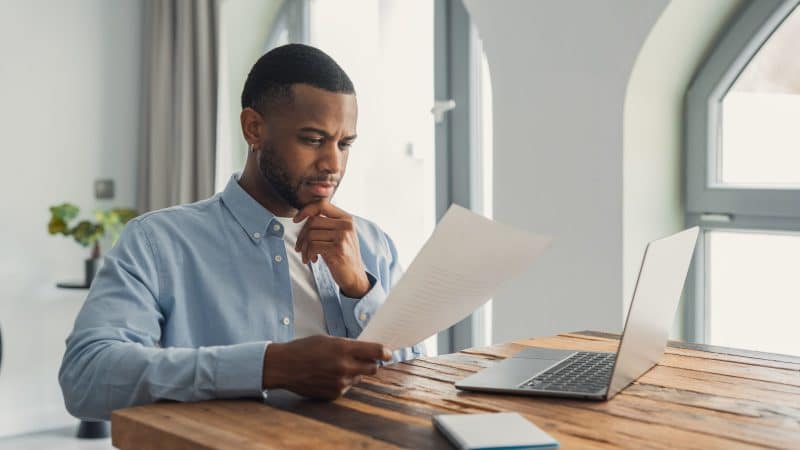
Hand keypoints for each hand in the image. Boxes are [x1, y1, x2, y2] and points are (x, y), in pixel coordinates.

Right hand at [262, 335, 391, 399]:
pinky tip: (328, 376)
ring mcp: (340, 382)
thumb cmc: (304, 349)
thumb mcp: (327, 339)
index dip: (385, 352)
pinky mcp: (334, 394)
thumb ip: (348, 346)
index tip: (387, 353)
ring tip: (336, 366)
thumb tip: (365, 350)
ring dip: (354, 373)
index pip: (376, 351)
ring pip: (359, 379)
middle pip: (373, 368)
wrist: (284, 366)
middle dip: (371, 363)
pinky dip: (342, 382)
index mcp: (344, 348)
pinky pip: (347, 388)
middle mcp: (344, 366)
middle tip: (363, 359)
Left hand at [294, 200, 370, 297]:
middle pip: (313, 221)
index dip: (306, 210)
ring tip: (307, 256)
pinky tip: (312, 260)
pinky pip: (313, 246)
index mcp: (346, 218)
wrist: (355, 276)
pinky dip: (308, 254)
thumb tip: (303, 216)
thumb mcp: (339, 235)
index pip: (322, 205)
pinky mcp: (338, 250)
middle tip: (300, 247)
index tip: (296, 220)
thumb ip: (327, 224)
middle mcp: (346, 225)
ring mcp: (343, 237)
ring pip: (310, 234)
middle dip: (301, 235)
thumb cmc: (343, 255)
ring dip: (304, 248)